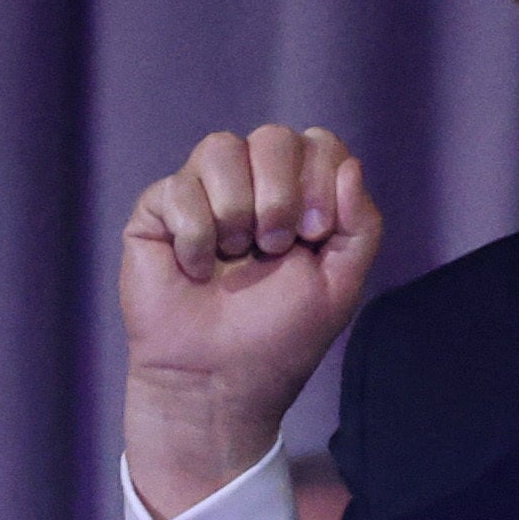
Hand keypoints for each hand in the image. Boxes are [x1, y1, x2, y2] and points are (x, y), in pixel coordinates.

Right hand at [120, 125, 380, 519]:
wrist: (218, 382)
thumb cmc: (278, 339)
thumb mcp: (340, 285)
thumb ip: (361, 224)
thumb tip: (349, 164)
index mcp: (297, 196)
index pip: (315, 143)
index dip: (319, 180)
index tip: (314, 236)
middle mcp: (250, 186)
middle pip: (272, 137)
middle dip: (280, 194)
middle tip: (273, 247)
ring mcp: (201, 194)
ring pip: (220, 147)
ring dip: (237, 209)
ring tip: (235, 257)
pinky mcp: (157, 212)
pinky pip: (177, 188)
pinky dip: (195, 236)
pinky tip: (196, 272)